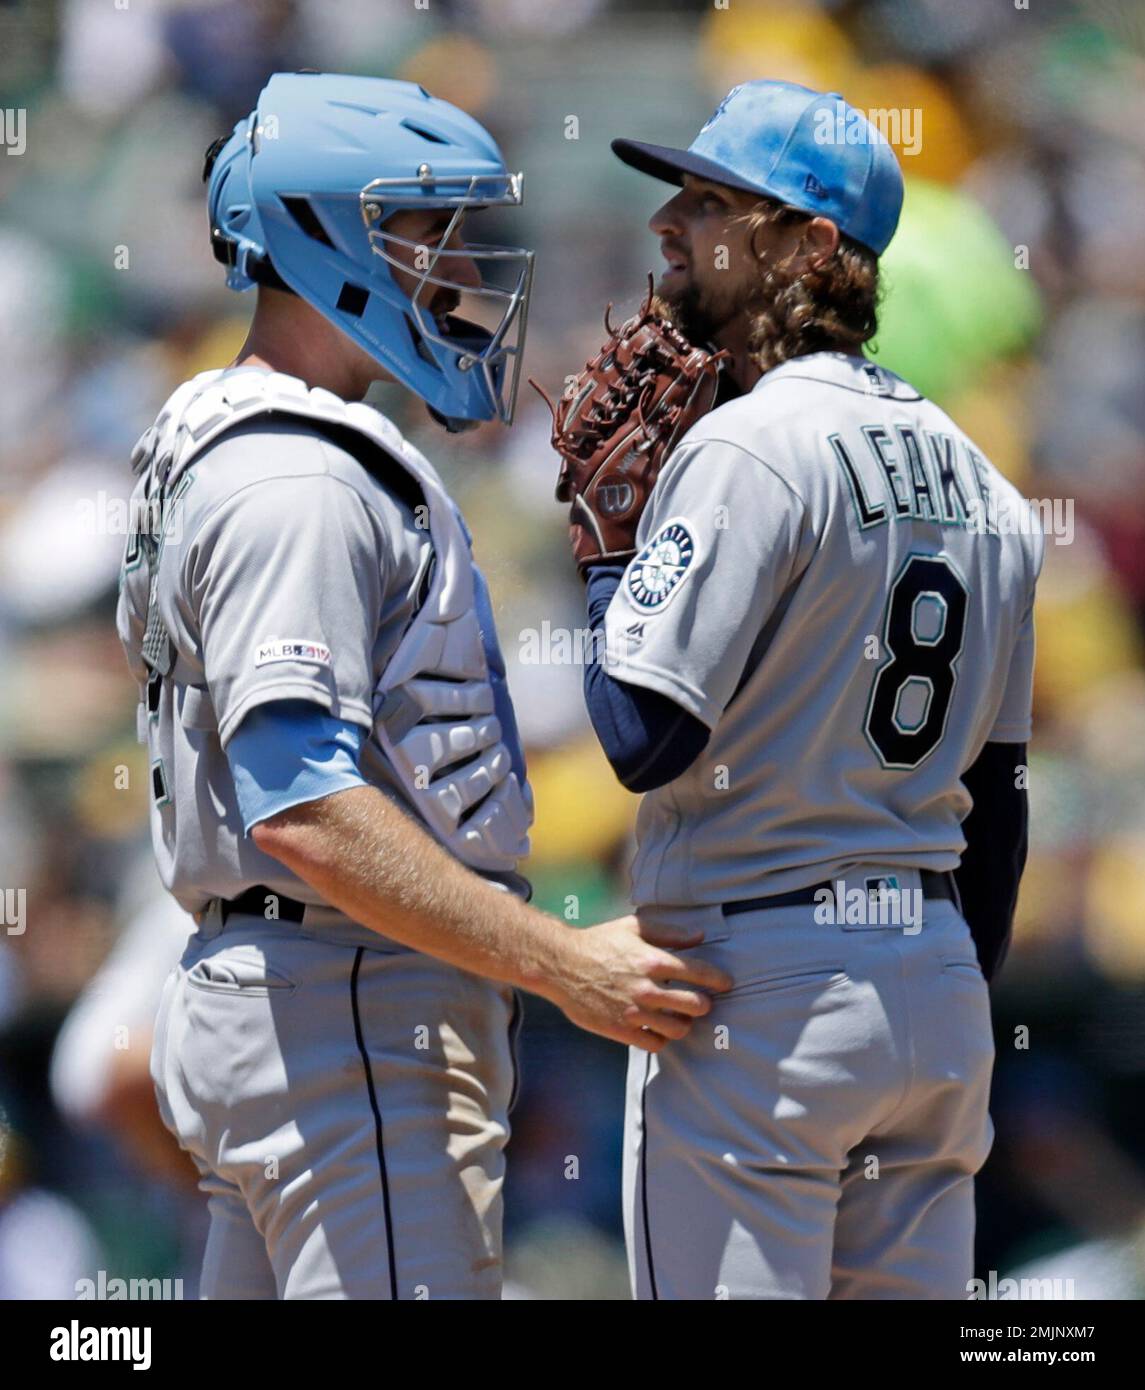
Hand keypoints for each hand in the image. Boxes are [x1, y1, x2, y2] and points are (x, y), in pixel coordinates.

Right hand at [547, 914, 732, 1051]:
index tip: (726, 984)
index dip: (719, 980)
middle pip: (696, 1005)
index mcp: (653, 960)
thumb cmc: (599, 942)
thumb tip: (700, 936)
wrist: (562, 965)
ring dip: (684, 1023)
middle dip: (703, 1004)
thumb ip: (669, 932)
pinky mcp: (621, 1030)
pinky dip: (662, 1038)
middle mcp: (647, 988)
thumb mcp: (634, 927)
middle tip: (700, 1002)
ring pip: (679, 1029)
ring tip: (678, 1017)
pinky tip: (657, 1028)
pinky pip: (655, 1044)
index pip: (700, 973)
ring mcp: (635, 1011)